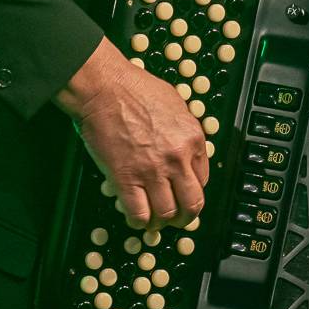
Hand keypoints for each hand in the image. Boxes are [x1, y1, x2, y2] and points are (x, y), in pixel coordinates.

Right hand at [55, 36, 207, 225]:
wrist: (104, 87)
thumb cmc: (135, 89)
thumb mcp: (176, 105)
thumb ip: (184, 132)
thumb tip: (186, 153)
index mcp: (193, 139)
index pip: (204, 180)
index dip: (193, 191)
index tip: (184, 194)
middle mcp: (177, 158)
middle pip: (192, 204)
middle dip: (187, 217)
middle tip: (178, 219)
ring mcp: (152, 170)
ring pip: (167, 213)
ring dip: (162, 222)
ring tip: (155, 220)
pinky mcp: (125, 178)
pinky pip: (139, 213)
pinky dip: (140, 222)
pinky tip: (137, 219)